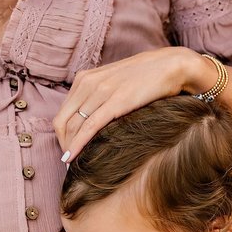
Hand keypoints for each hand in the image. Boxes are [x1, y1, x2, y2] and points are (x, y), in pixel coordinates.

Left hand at [53, 47, 206, 161]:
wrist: (170, 66)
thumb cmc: (146, 77)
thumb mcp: (114, 83)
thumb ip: (99, 96)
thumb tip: (92, 118)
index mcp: (85, 78)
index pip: (62, 112)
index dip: (61, 135)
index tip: (67, 149)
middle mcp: (87, 83)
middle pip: (63, 121)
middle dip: (63, 144)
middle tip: (69, 162)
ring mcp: (100, 91)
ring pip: (73, 126)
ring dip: (70, 148)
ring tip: (73, 165)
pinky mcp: (115, 102)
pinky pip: (89, 127)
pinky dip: (78, 145)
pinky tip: (73, 158)